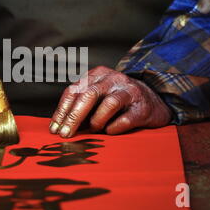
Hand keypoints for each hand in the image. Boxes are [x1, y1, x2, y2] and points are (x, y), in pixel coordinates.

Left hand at [49, 66, 171, 137]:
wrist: (154, 101)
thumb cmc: (120, 101)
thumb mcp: (98, 95)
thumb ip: (81, 105)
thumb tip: (60, 126)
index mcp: (97, 74)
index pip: (74, 90)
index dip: (62, 111)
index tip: (54, 129)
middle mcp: (113, 79)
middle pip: (89, 95)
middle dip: (74, 117)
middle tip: (66, 134)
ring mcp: (129, 91)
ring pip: (109, 104)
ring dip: (97, 121)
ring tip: (95, 129)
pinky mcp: (142, 107)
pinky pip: (125, 119)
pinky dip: (114, 128)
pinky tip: (111, 131)